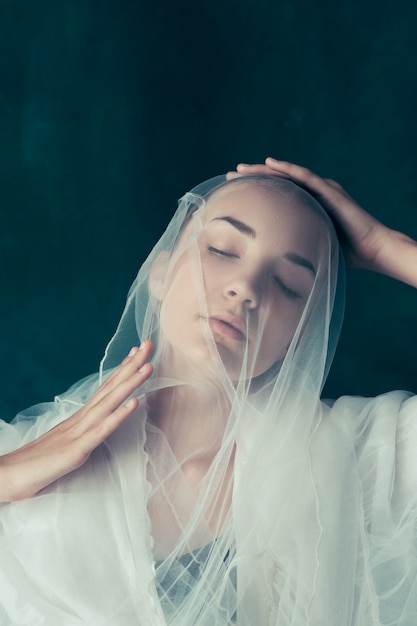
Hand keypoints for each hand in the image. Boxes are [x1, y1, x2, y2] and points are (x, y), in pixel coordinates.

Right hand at [0, 341, 153, 501]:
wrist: (8, 475)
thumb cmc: (36, 463)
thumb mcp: (64, 443)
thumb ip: (80, 432)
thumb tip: (94, 424)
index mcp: (80, 417)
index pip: (105, 387)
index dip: (123, 368)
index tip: (137, 350)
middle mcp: (81, 419)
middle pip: (111, 387)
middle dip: (132, 365)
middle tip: (149, 344)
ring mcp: (80, 432)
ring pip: (109, 403)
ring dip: (130, 383)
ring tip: (147, 366)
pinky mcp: (77, 449)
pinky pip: (102, 430)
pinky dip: (119, 415)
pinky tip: (135, 402)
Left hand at [230, 158, 416, 287]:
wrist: (371, 250)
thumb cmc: (344, 254)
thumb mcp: (309, 247)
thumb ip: (292, 247)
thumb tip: (269, 264)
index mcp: (306, 207)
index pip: (276, 196)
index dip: (255, 192)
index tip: (234, 192)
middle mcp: (312, 194)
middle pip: (277, 182)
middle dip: (253, 177)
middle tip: (230, 175)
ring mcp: (321, 190)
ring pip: (287, 175)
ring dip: (263, 170)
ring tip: (242, 168)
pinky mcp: (329, 190)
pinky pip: (305, 176)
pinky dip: (287, 169)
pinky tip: (271, 164)